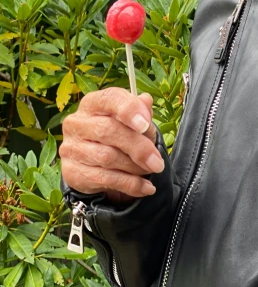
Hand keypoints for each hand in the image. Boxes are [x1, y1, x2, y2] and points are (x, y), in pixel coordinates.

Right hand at [60, 88, 164, 202]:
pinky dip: (129, 184)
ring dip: (135, 167)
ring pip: (107, 157)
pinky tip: (146, 187)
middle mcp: (76, 123)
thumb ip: (141, 111)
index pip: (109, 99)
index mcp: (92, 103)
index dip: (128, 110)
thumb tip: (146, 101)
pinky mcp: (71, 171)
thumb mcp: (133, 121)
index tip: (145, 125)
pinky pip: (104, 179)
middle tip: (157, 162)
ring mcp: (70, 148)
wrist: (97, 164)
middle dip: (139, 147)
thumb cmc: (119, 134)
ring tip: (152, 170)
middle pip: (108, 130)